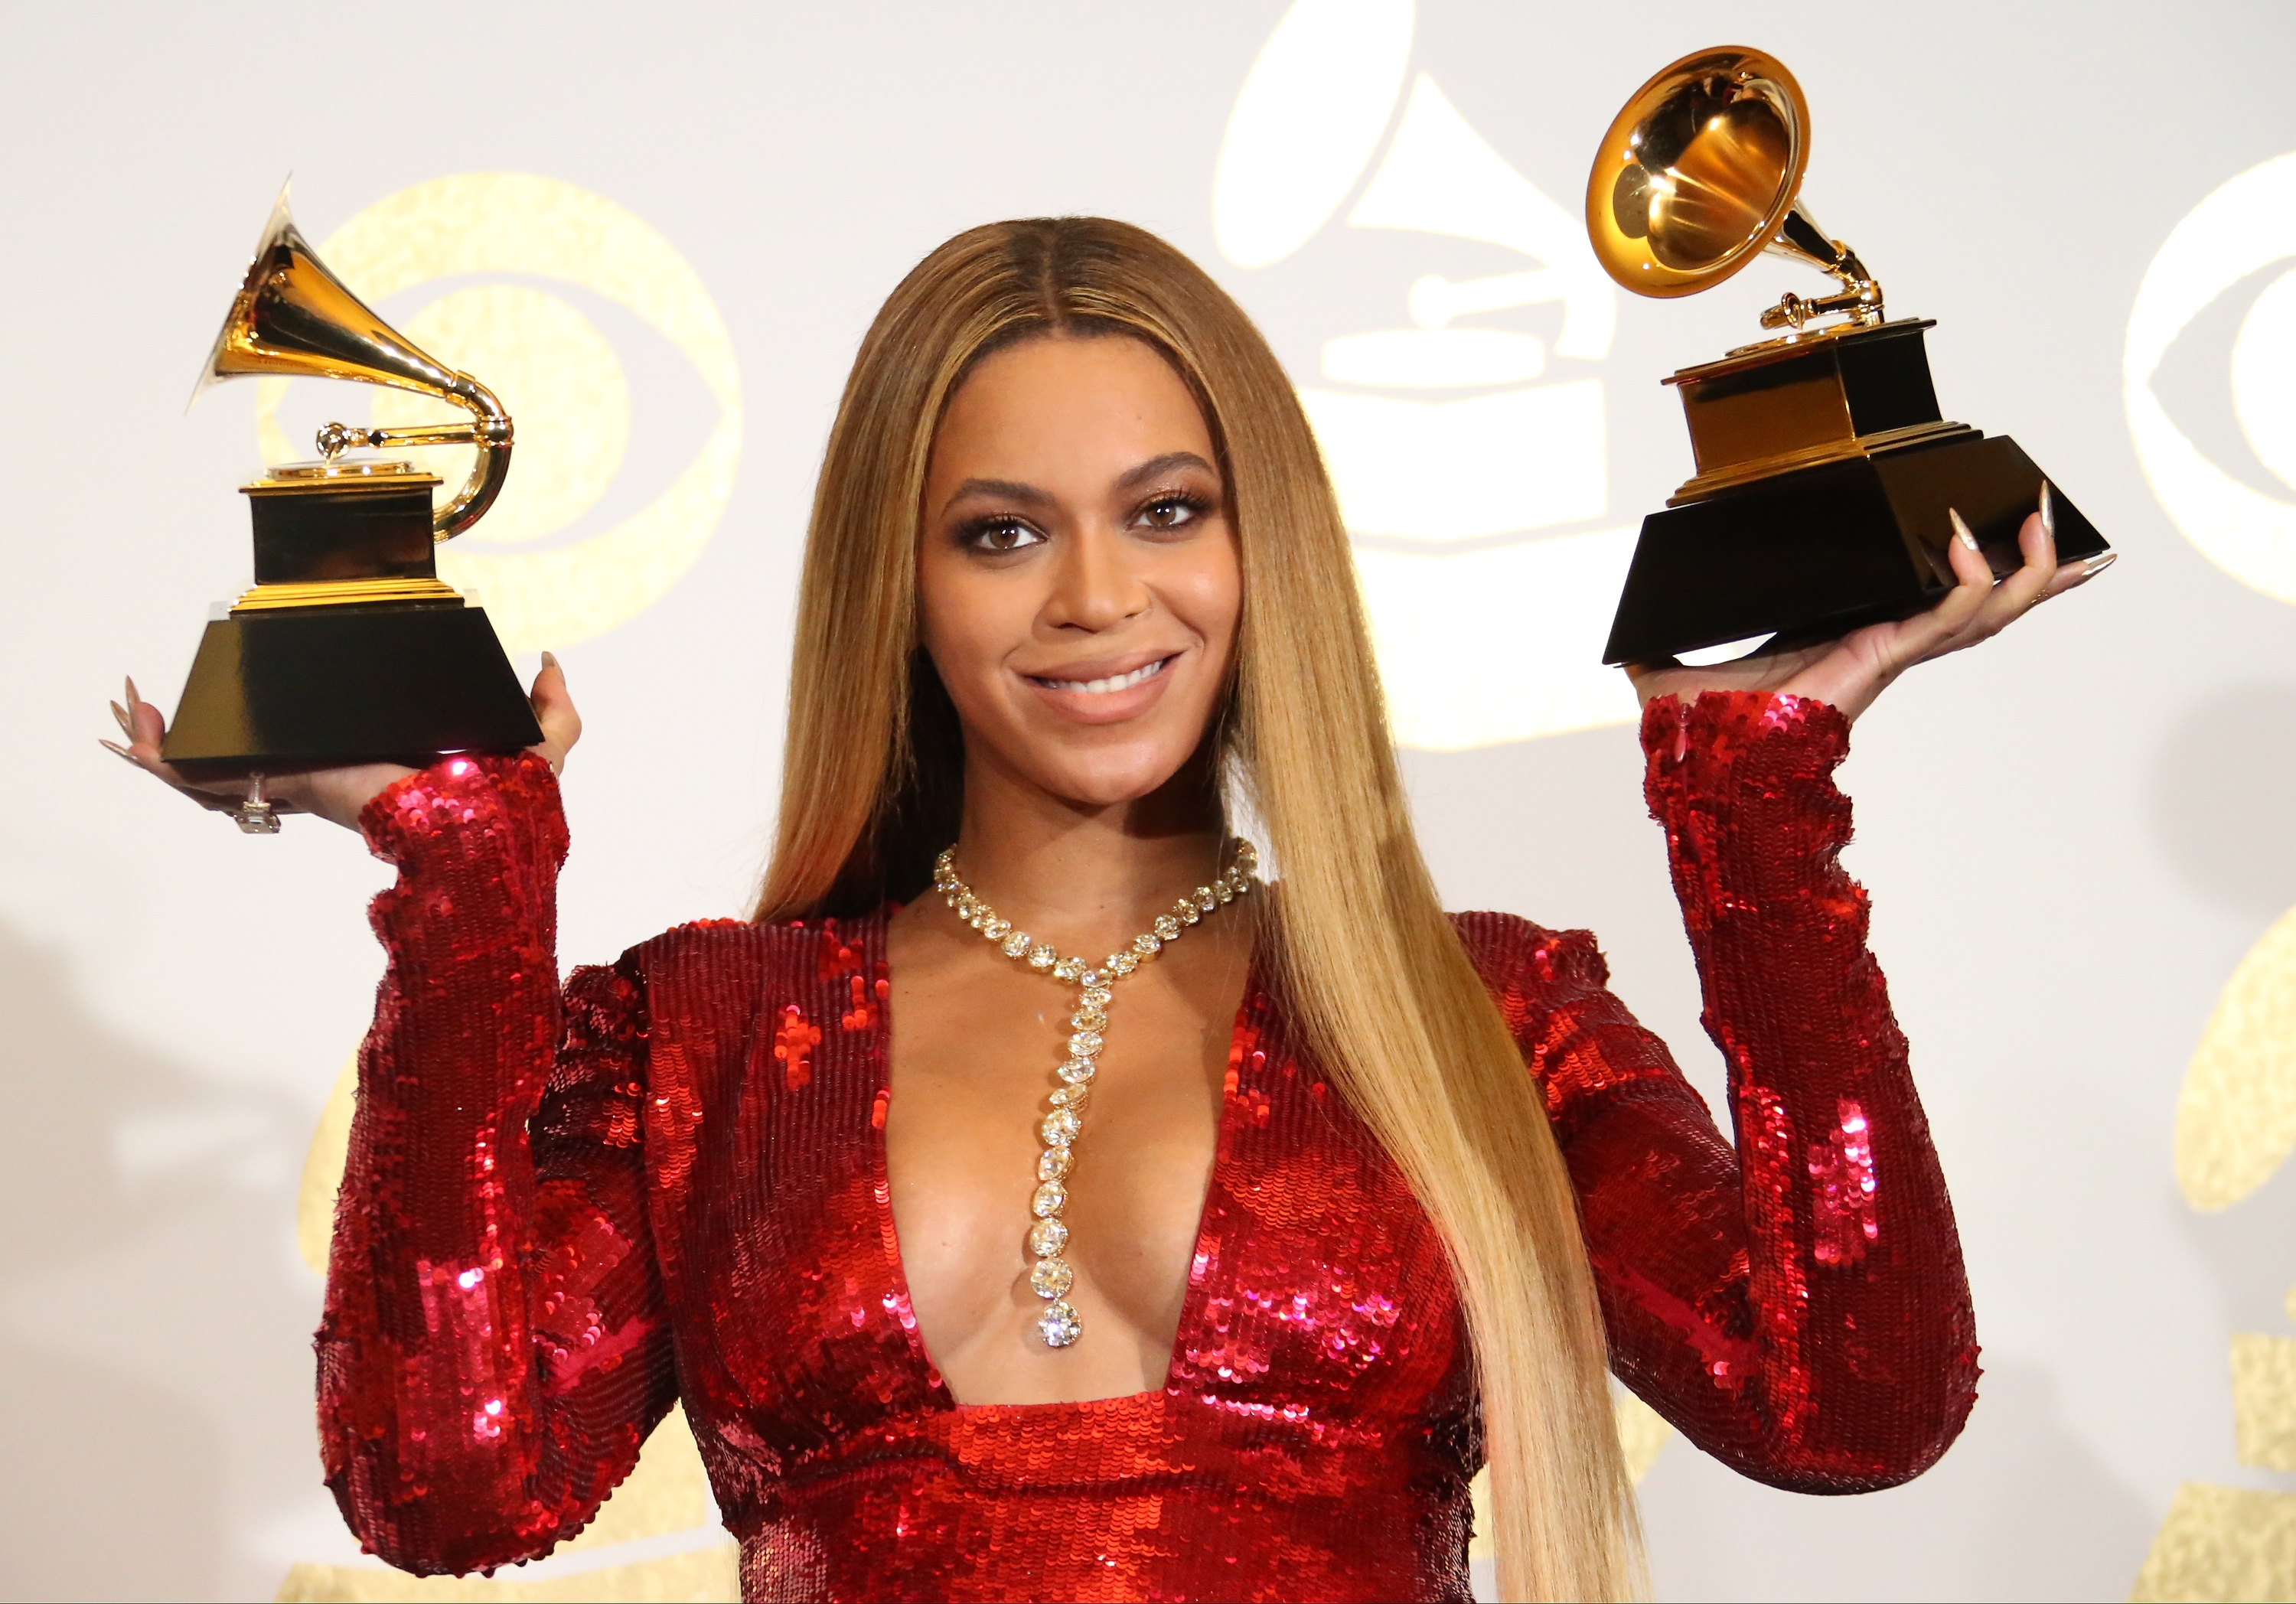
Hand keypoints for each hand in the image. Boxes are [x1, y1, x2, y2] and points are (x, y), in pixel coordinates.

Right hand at [101, 653, 582, 832]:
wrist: (483, 840)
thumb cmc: (511, 809)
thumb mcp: (543, 745)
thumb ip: (550, 707)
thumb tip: (548, 661)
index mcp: (378, 760)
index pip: (313, 743)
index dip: (271, 723)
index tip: (241, 687)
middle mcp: (335, 774)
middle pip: (253, 755)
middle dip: (200, 735)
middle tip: (157, 705)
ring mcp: (308, 782)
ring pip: (220, 770)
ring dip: (166, 742)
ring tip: (129, 711)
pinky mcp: (293, 784)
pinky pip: (214, 781)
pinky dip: (167, 759)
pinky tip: (136, 735)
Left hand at [1625, 488, 2114, 723]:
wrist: (1707, 768)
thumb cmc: (1703, 729)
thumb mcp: (1676, 665)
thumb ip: (1663, 638)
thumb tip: (1630, 623)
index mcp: (1851, 636)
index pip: (1928, 598)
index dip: (1975, 571)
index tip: (2012, 532)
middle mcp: (1882, 645)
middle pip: (1978, 603)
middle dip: (2028, 566)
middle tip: (2056, 518)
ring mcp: (1888, 652)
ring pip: (1981, 611)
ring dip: (2024, 570)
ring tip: (2048, 526)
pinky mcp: (1881, 658)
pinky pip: (1945, 616)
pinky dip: (1969, 582)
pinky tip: (1973, 545)